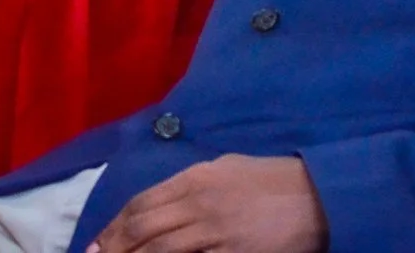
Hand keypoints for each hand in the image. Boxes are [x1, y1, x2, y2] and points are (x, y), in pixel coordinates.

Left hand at [91, 154, 326, 252]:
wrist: (317, 195)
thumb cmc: (271, 180)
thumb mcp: (224, 169)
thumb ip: (190, 185)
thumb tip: (161, 202)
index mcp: (193, 178)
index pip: (140, 204)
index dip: (113, 226)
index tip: (97, 243)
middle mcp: (197, 203)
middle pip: (143, 229)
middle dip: (114, 247)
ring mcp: (214, 232)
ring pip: (160, 250)